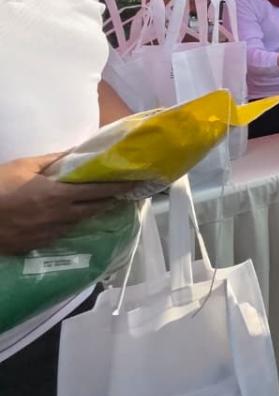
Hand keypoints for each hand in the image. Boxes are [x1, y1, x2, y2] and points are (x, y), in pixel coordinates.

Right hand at [0, 154, 132, 253]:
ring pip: (78, 222)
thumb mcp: (24, 166)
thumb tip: (76, 151)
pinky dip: (69, 223)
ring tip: (101, 202)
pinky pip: (61, 233)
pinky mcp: (36, 244)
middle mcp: (60, 217)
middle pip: (94, 208)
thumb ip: (54, 160)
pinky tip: (69, 217)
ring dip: (90, 212)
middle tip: (124, 191)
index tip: (137, 183)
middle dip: (110, 200)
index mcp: (59, 195)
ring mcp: (49, 233)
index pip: (99, 191)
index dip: (120, 187)